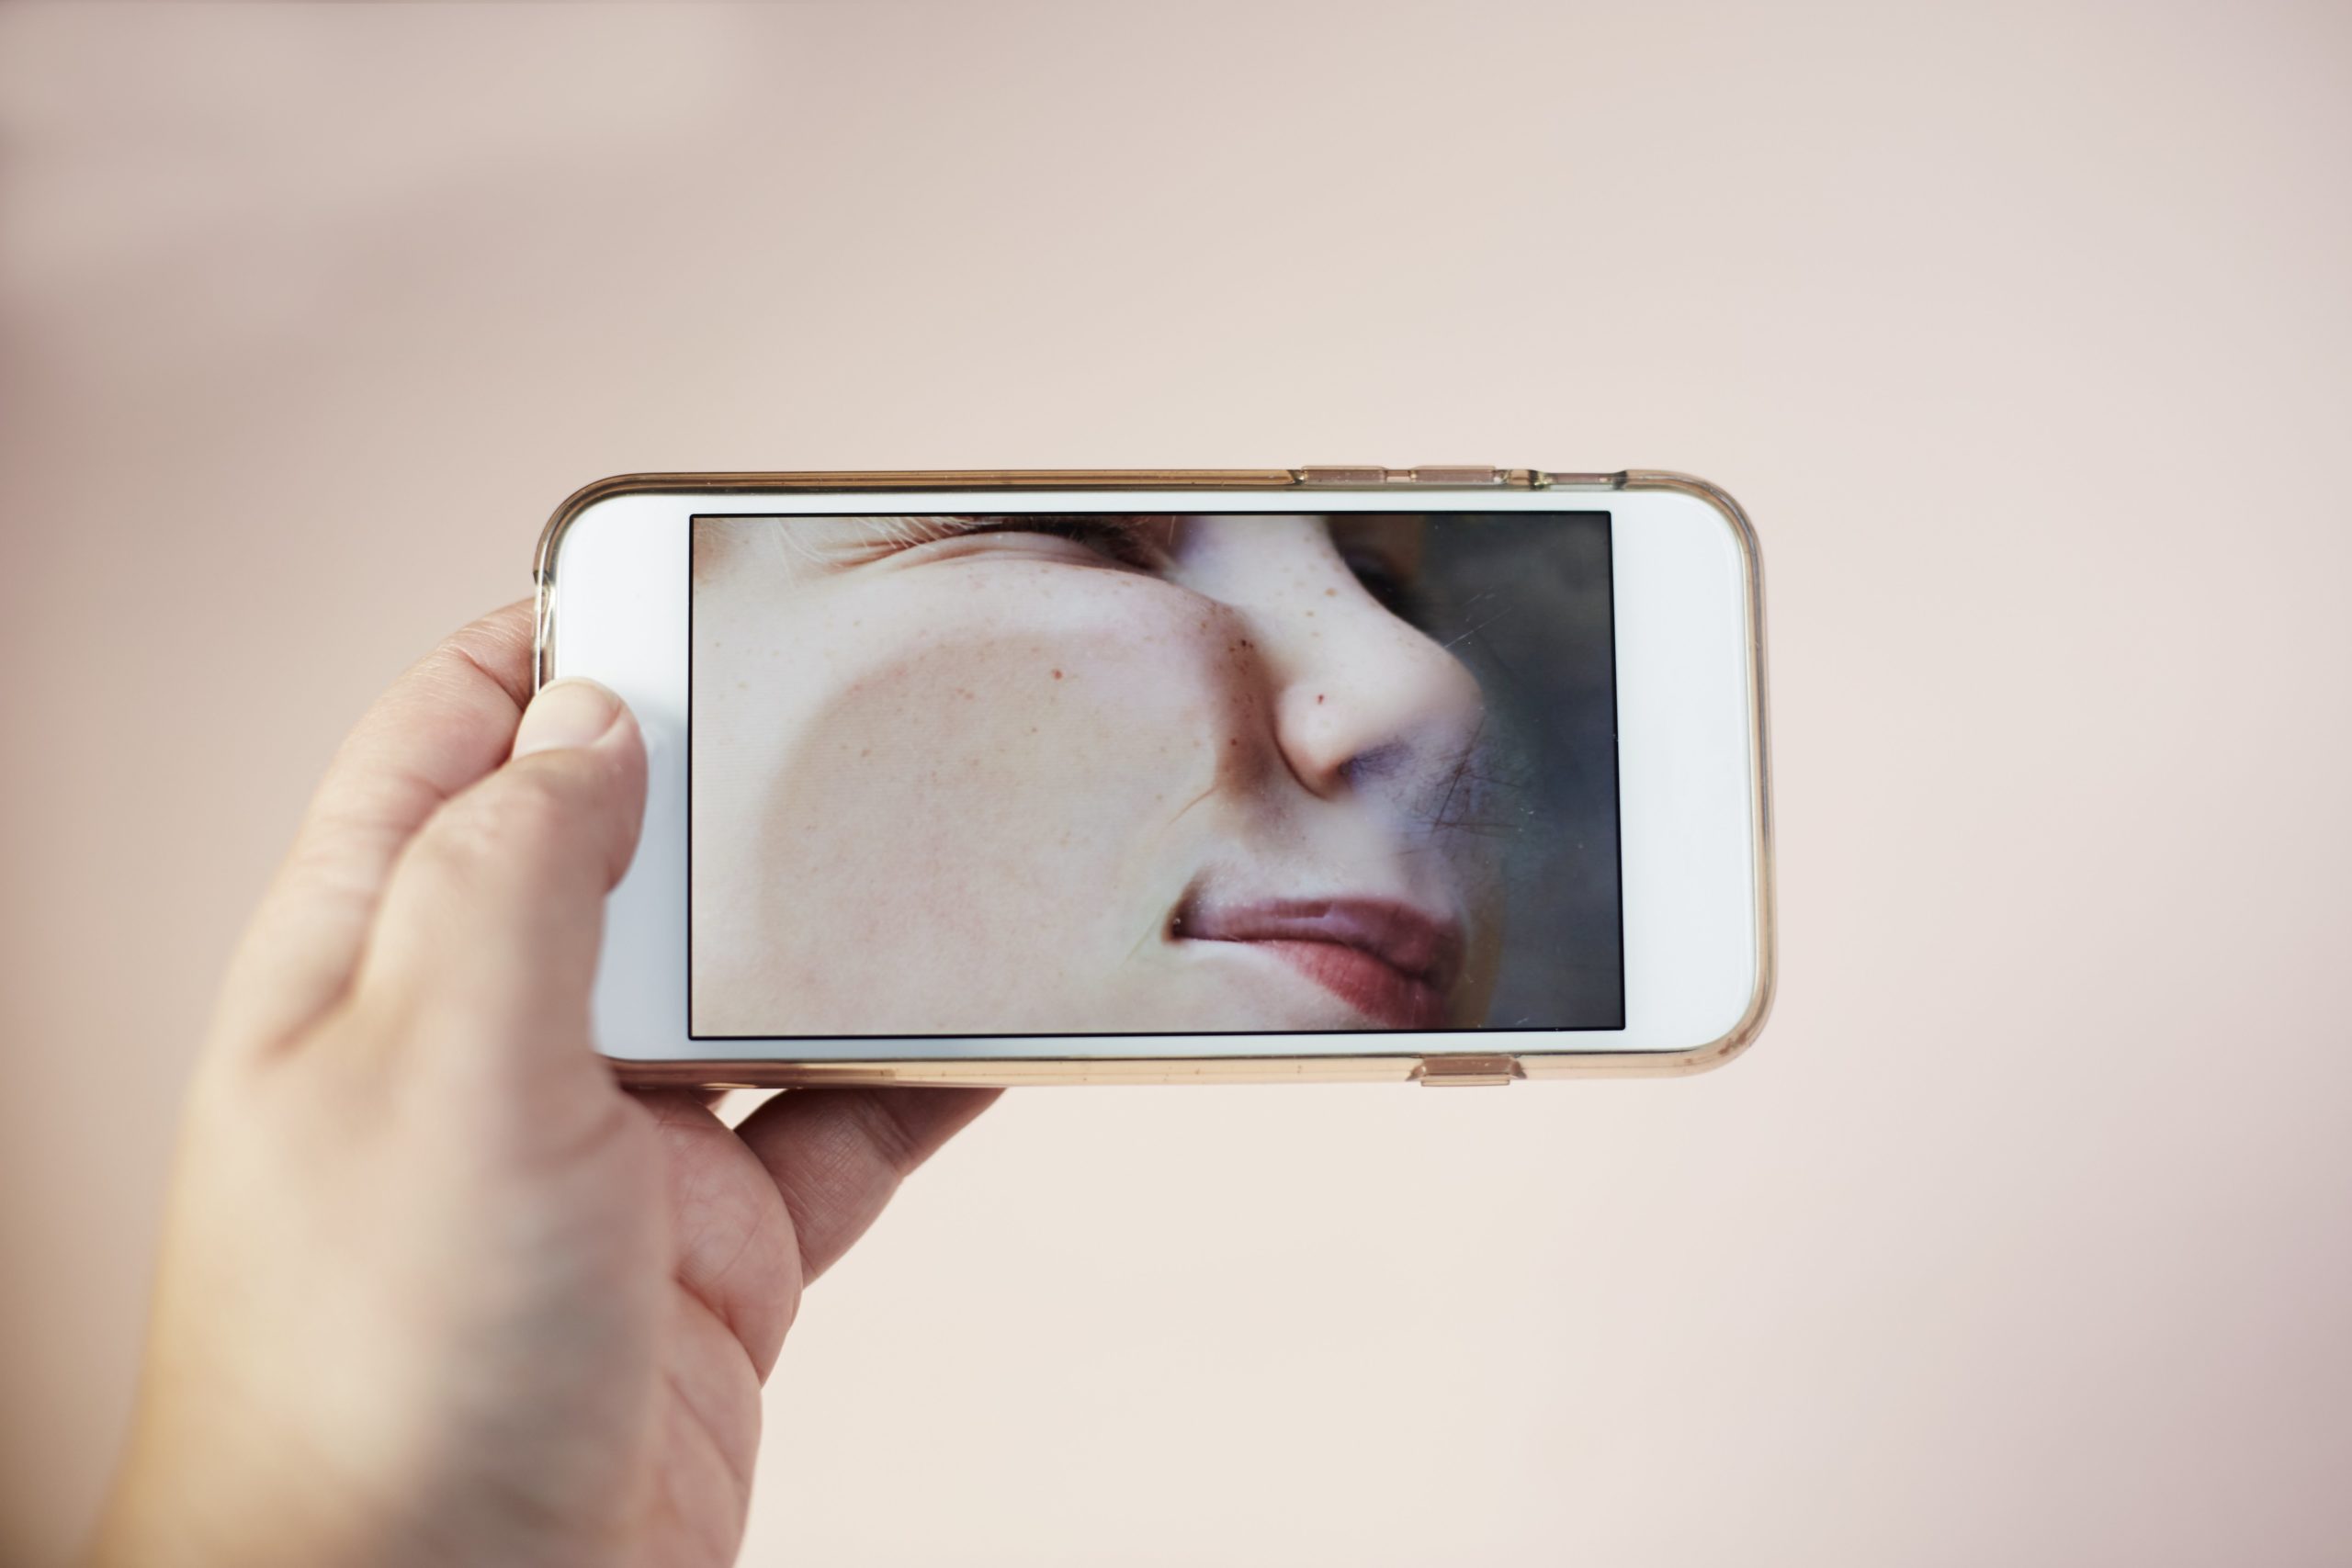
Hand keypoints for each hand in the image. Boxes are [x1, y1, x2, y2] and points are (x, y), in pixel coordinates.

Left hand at [87, 604, 994, 1567]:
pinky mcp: (718, 1253)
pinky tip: (1001, 1019)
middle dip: (734, 772)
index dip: (549, 643)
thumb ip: (516, 872)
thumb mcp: (437, 1072)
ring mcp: (613, 1153)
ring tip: (956, 834)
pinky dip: (926, 1073)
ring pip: (753, 990)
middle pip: (630, 853)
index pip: (448, 745)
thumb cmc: (381, 1379)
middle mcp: (490, 1043)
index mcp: (371, 968)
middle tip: (856, 687)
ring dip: (845, 924)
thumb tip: (591, 712)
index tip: (671, 567)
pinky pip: (843, 1127)